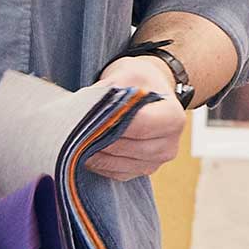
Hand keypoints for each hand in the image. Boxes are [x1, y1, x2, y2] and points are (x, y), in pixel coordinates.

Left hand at [83, 57, 187, 179]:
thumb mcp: (128, 75)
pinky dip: (99, 163)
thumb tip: (82, 109)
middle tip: (74, 131)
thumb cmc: (141, 82)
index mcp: (173, 118)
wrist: (151, 92)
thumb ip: (108, 92)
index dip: (112, 124)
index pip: (139, 126)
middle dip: (98, 139)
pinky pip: (115, 173)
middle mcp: (169, 145)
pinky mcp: (143, 171)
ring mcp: (157, 162)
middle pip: (126, 148)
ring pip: (118, 164)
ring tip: (77, 139)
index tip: (88, 118)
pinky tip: (88, 149)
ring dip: (95, 153)